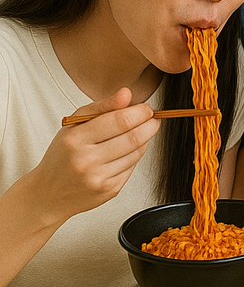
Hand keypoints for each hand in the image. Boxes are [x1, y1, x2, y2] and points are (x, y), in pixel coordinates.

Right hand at [30, 88, 159, 221]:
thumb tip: (127, 93)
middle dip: (150, 125)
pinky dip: (134, 156)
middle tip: (153, 119)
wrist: (49, 193)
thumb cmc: (63, 155)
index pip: (119, 121)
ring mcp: (98, 177)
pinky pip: (133, 167)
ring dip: (143, 140)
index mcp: (75, 139)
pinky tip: (124, 153)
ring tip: (137, 134)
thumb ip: (102, 107)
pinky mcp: (109, 189)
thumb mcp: (74, 125)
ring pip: (137, 152)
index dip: (140, 112)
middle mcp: (86, 160)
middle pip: (133, 137)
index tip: (146, 108)